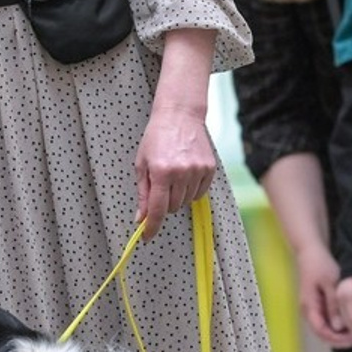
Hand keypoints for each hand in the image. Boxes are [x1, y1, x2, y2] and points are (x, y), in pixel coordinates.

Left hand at [134, 103, 213, 239]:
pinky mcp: (210, 169)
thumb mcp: (142, 165)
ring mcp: (198, 171)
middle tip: (159, 187)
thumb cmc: (157, 137)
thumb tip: (141, 218)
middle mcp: (182, 172)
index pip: (157, 209)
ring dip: (177, 197)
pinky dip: (190, 191)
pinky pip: (199, 193)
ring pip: (186, 202)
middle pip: (172, 207)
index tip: (147, 236)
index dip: (151, 226)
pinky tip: (184, 176)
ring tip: (172, 177)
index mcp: (161, 172)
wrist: (179, 116)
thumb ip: (142, 194)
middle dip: (163, 204)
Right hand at [295, 243, 351, 347]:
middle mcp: (310, 312)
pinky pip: (330, 323)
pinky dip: (342, 327)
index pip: (323, 332)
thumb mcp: (330, 283)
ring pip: (328, 331)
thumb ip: (334, 305)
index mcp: (310, 307)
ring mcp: (314, 310)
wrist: (311, 253)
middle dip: (345, 340)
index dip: (341, 339)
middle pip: (325, 336)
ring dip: (344, 335)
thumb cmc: (321, 265)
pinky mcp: (319, 306)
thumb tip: (339, 327)